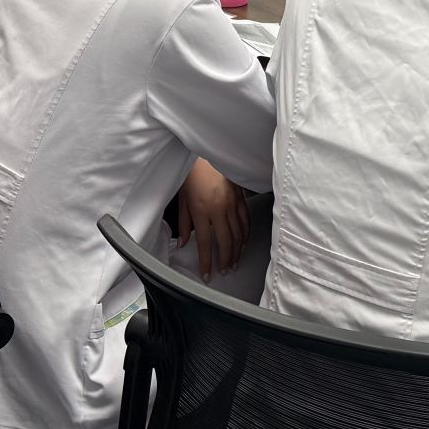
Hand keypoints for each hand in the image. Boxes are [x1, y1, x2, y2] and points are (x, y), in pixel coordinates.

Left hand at [175, 159, 249, 280]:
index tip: (208, 274)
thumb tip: (184, 243)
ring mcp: (231, 204)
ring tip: (234, 262)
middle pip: (225, 242)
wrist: (207, 153)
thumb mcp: (182, 199)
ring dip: (237, 251)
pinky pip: (245, 221)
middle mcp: (218, 209)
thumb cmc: (192, 174)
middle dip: (225, 260)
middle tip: (225, 271)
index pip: (204, 244)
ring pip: (238, 234)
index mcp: (201, 211)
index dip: (207, 262)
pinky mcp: (240, 198)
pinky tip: (243, 243)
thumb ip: (184, 224)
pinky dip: (245, 235)